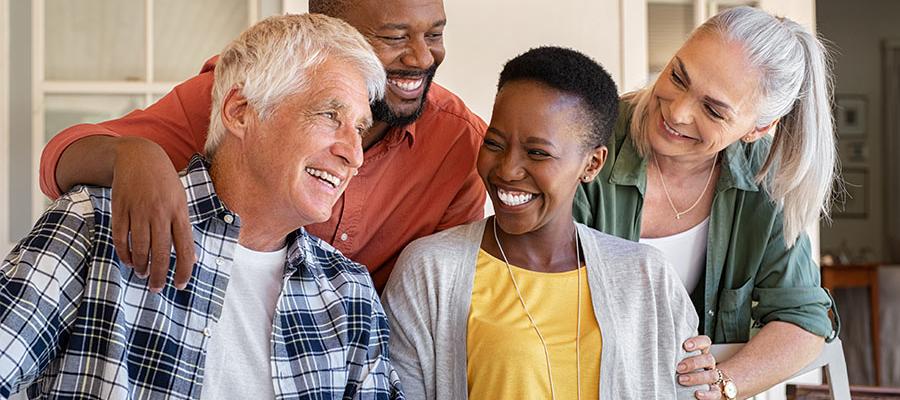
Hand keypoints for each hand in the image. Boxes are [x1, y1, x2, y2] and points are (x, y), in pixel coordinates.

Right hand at [111, 137, 195, 291]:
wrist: (139, 156)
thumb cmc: (164, 183)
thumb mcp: (180, 201)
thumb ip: (183, 228)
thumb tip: (190, 257)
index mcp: (179, 212)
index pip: (185, 248)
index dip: (184, 270)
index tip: (180, 285)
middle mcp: (160, 213)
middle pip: (161, 253)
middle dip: (160, 276)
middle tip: (157, 289)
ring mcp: (139, 211)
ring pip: (140, 249)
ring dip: (141, 267)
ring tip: (143, 275)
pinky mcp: (120, 209)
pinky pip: (121, 238)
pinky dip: (124, 254)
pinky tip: (128, 262)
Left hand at [678, 335, 721, 398]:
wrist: (695, 385)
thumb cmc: (682, 369)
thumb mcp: (679, 359)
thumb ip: (674, 354)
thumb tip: (659, 351)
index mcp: (701, 353)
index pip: (705, 342)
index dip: (697, 342)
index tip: (685, 346)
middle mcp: (708, 364)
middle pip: (708, 359)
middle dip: (693, 363)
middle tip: (679, 367)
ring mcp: (712, 377)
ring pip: (712, 375)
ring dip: (697, 378)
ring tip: (681, 380)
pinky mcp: (715, 391)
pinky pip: (715, 393)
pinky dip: (707, 394)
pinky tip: (697, 394)